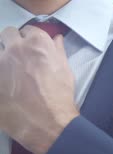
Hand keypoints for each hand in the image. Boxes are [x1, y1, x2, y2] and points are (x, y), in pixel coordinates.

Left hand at [0, 26, 78, 153]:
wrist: (47, 123)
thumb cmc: (60, 97)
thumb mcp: (65, 72)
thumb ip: (58, 51)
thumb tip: (56, 39)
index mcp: (37, 43)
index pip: (28, 30)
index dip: (31, 40)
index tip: (33, 50)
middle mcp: (15, 48)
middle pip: (8, 34)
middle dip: (13, 43)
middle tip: (20, 59)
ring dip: (3, 58)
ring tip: (11, 74)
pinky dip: (1, 76)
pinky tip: (7, 87)